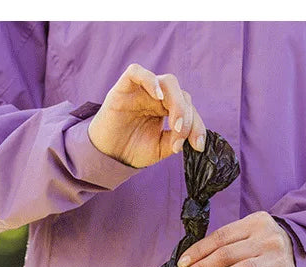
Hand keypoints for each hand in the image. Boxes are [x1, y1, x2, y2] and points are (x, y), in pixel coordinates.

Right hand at [87, 63, 206, 168]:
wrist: (108, 155)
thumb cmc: (133, 149)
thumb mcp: (161, 148)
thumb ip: (177, 139)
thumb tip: (193, 137)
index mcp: (168, 109)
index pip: (190, 109)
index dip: (197, 126)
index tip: (197, 146)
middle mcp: (157, 97)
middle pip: (182, 94)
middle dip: (188, 116)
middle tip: (181, 135)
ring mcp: (141, 91)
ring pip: (167, 81)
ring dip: (176, 102)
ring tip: (175, 124)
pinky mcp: (123, 88)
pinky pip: (136, 72)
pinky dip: (150, 80)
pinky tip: (158, 96)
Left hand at [176, 211, 296, 266]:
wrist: (300, 247)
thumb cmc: (263, 242)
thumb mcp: (248, 231)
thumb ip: (227, 240)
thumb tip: (193, 258)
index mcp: (253, 223)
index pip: (221, 236)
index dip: (199, 250)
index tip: (182, 263)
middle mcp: (267, 238)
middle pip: (229, 253)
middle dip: (203, 266)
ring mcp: (277, 258)